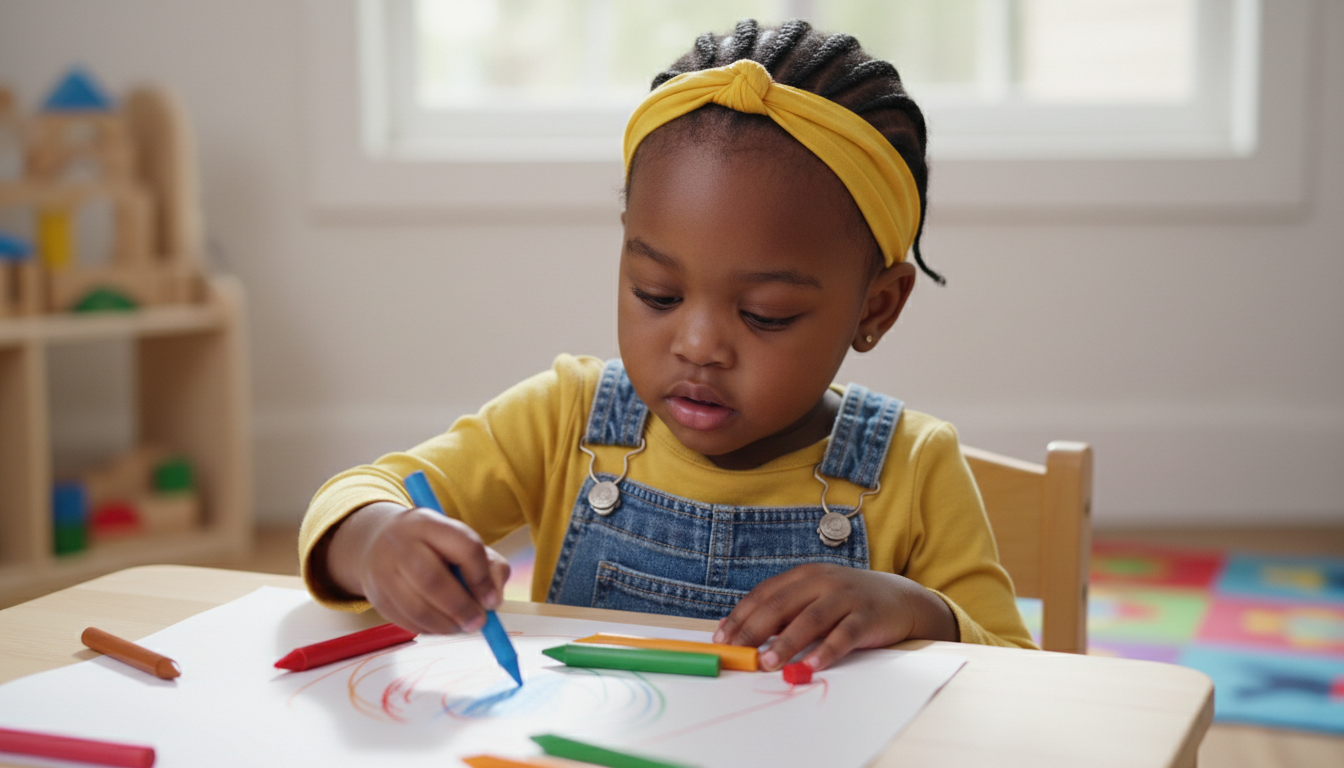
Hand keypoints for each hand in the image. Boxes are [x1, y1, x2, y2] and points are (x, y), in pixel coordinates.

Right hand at [320, 502, 511, 635]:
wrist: (380, 543)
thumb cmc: (434, 547)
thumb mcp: (463, 543)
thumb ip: (489, 567)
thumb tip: (493, 600)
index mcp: (430, 523)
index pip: (464, 547)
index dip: (482, 579)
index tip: (492, 601)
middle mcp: (401, 543)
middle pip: (432, 580)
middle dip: (461, 608)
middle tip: (478, 623)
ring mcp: (383, 571)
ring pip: (417, 608)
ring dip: (446, 625)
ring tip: (461, 627)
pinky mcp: (377, 597)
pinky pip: (407, 622)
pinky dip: (431, 630)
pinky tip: (442, 625)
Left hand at [712, 564, 957, 671]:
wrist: (901, 600)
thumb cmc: (849, 602)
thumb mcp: (816, 598)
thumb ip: (788, 613)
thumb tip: (748, 637)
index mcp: (805, 575)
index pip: (765, 594)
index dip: (741, 616)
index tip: (723, 638)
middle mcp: (823, 582)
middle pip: (781, 604)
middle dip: (755, 629)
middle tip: (737, 651)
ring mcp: (846, 597)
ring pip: (810, 620)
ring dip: (786, 643)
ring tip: (767, 663)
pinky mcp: (867, 617)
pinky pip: (843, 636)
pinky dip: (825, 651)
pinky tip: (810, 666)